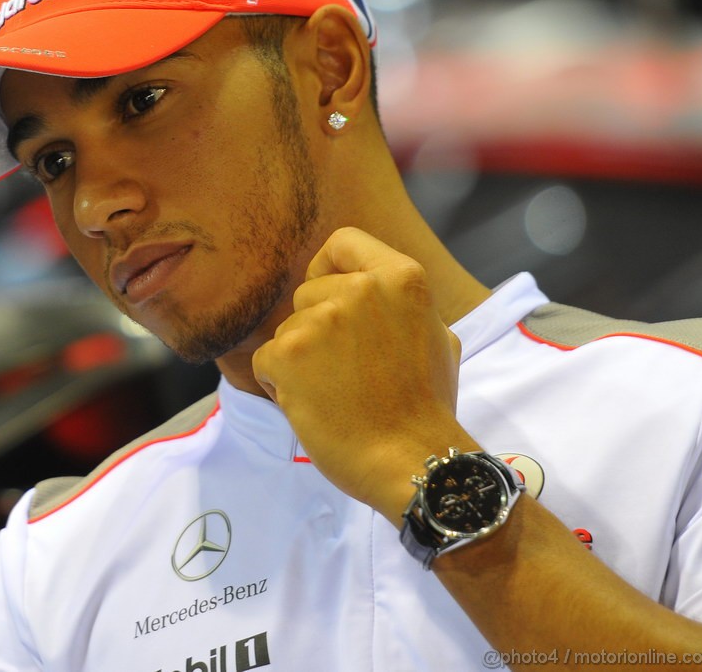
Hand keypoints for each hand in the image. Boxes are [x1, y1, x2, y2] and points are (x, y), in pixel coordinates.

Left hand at [251, 227, 474, 521]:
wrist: (412, 459)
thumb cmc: (426, 406)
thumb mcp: (435, 336)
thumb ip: (399, 303)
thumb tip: (370, 287)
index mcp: (401, 277)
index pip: (344, 242)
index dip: (330, 268)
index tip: (332, 297)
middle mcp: (360, 289)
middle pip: (310, 293)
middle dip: (317, 328)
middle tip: (349, 371)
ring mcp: (321, 321)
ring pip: (287, 330)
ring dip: (300, 361)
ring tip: (336, 393)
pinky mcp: (287, 354)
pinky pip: (267, 360)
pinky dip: (280, 385)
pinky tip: (315, 407)